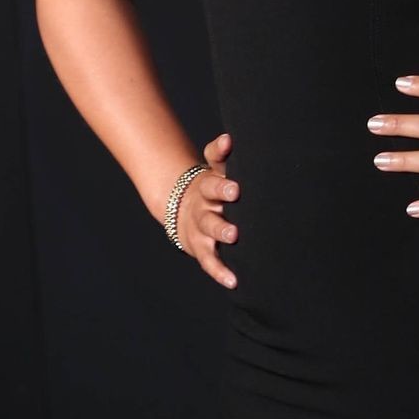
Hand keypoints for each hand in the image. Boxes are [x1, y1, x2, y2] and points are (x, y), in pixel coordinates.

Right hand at [176, 130, 238, 287]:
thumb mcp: (218, 172)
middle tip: (235, 192)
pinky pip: (210, 261)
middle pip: (209, 194)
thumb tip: (229, 138)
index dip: (220, 153)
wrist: (183, 213)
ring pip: (208, 227)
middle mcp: (204, 201)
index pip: (214, 163)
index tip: (230, 145)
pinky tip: (234, 281)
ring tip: (234, 235)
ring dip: (220, 230)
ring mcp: (200, 226)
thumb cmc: (214, 191)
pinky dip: (221, 272)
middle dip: (222, 193)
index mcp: (211, 180)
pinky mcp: (200, 248)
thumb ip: (223, 156)